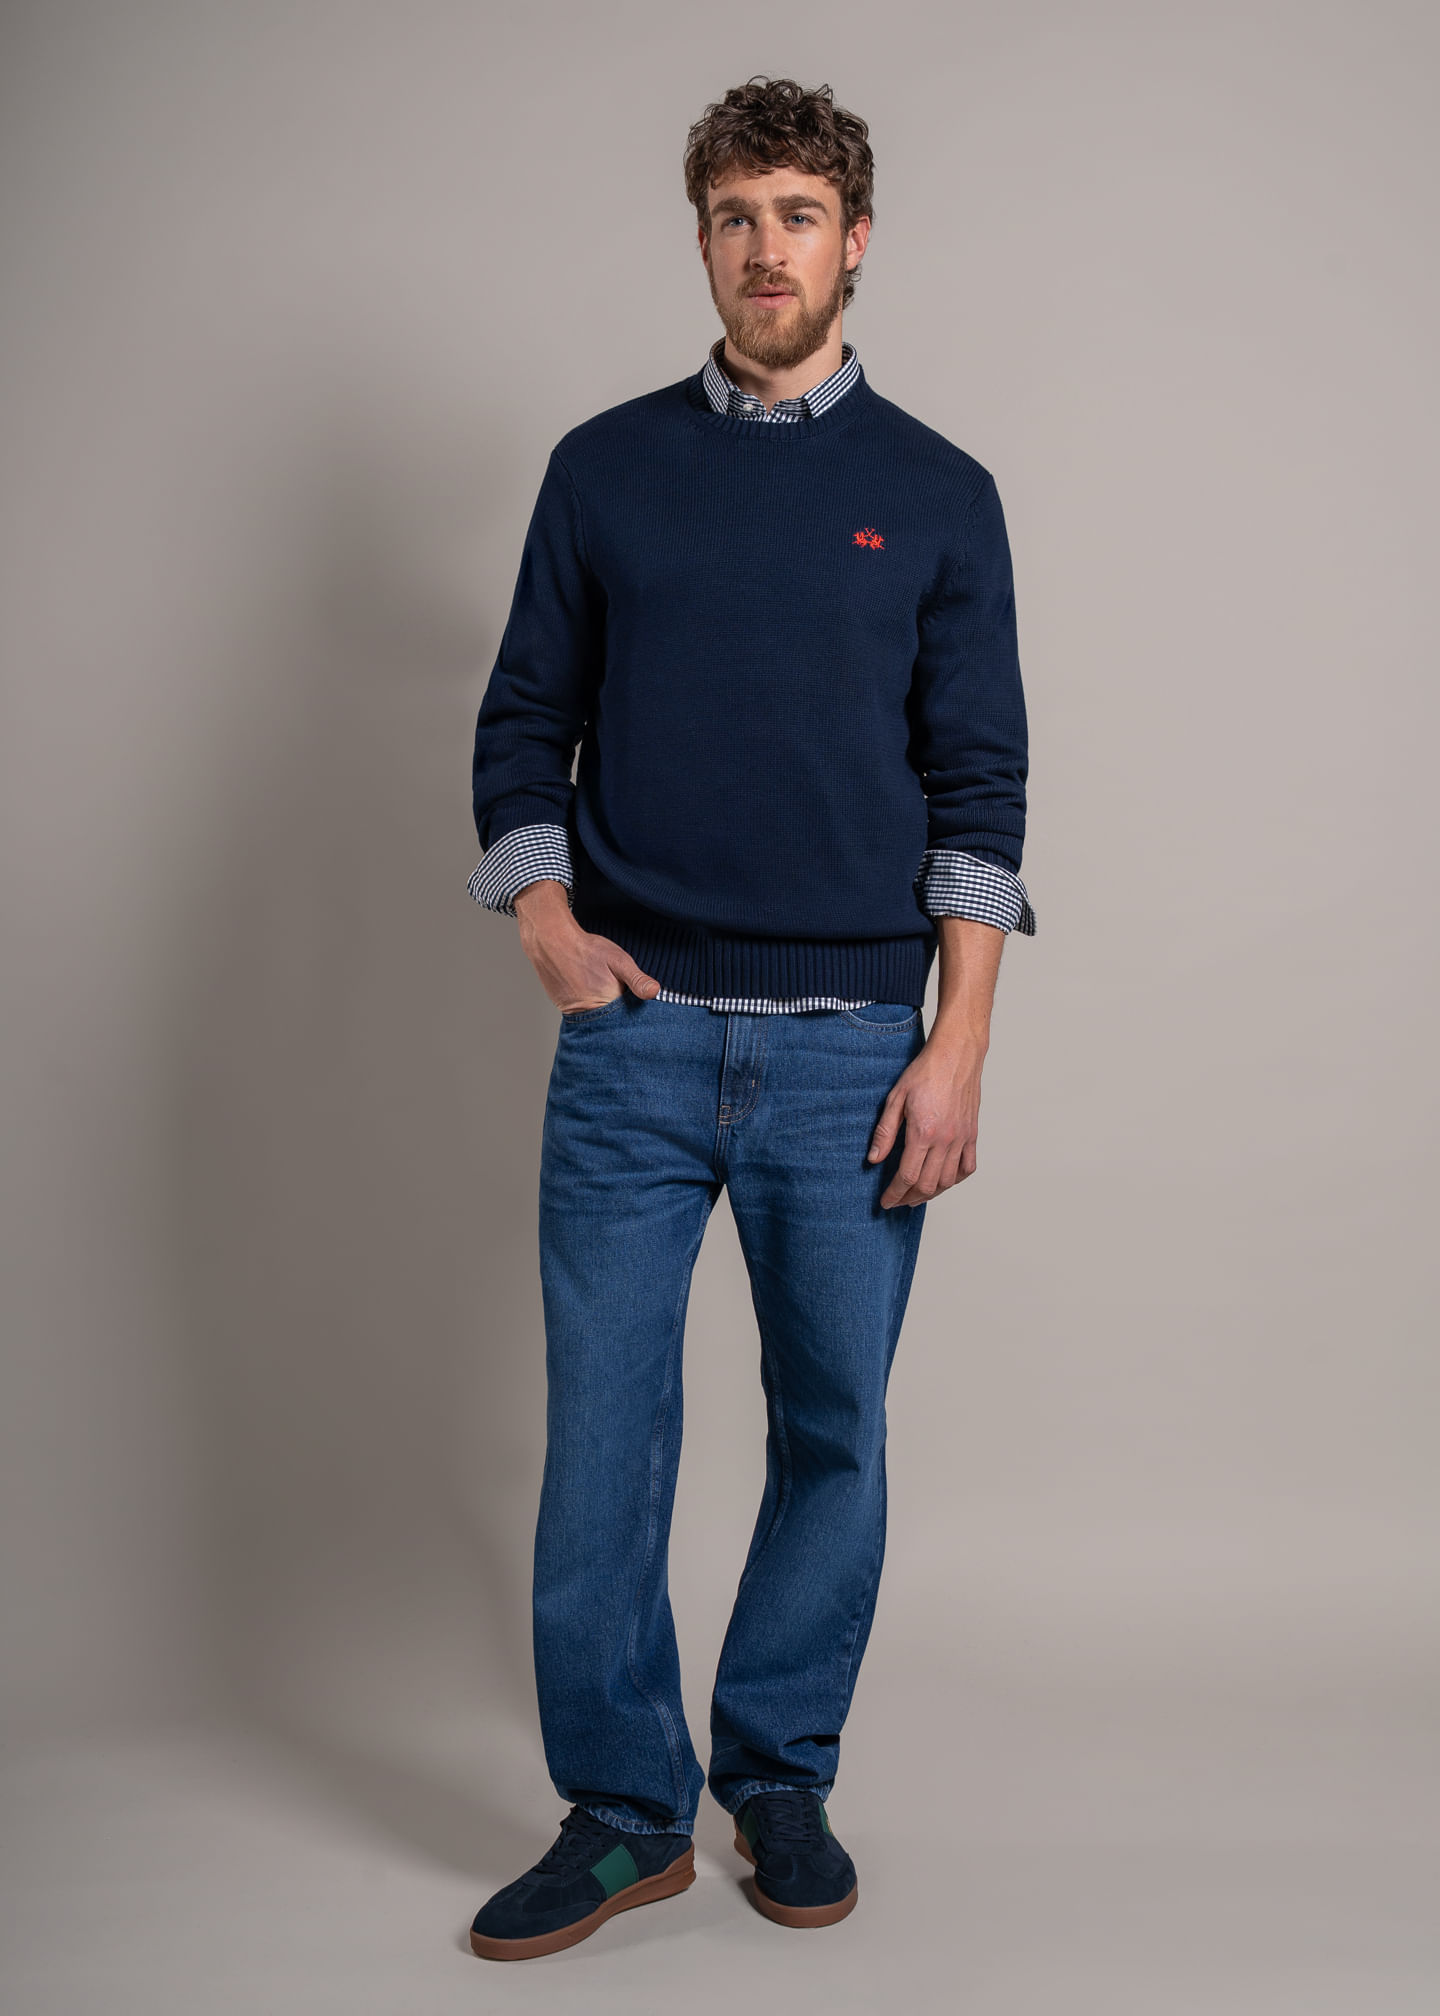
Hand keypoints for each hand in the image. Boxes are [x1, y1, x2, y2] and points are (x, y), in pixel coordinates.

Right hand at [512, 878, 661, 1013]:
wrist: (551, 941)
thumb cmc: (586, 949)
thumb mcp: (618, 960)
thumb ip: (636, 979)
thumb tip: (655, 992)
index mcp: (607, 1006)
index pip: (628, 1021)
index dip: (636, 1014)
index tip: (639, 1005)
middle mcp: (589, 1015)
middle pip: (612, 1023)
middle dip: (620, 1013)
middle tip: (617, 992)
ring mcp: (575, 1014)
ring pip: (598, 1019)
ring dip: (604, 1011)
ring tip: (602, 989)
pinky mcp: (565, 1009)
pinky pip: (584, 1014)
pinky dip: (591, 1008)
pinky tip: (592, 992)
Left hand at [866, 1026, 986, 1207]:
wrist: (956, 1056)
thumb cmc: (925, 1072)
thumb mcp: (895, 1099)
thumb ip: (885, 1132)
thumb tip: (874, 1159)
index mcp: (923, 1133)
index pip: (907, 1176)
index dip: (895, 1194)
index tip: (886, 1202)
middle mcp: (945, 1140)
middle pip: (928, 1184)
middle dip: (910, 1198)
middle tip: (898, 1201)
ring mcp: (962, 1138)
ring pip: (948, 1180)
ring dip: (931, 1193)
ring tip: (917, 1195)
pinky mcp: (972, 1134)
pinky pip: (968, 1167)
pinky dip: (955, 1180)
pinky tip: (943, 1181)